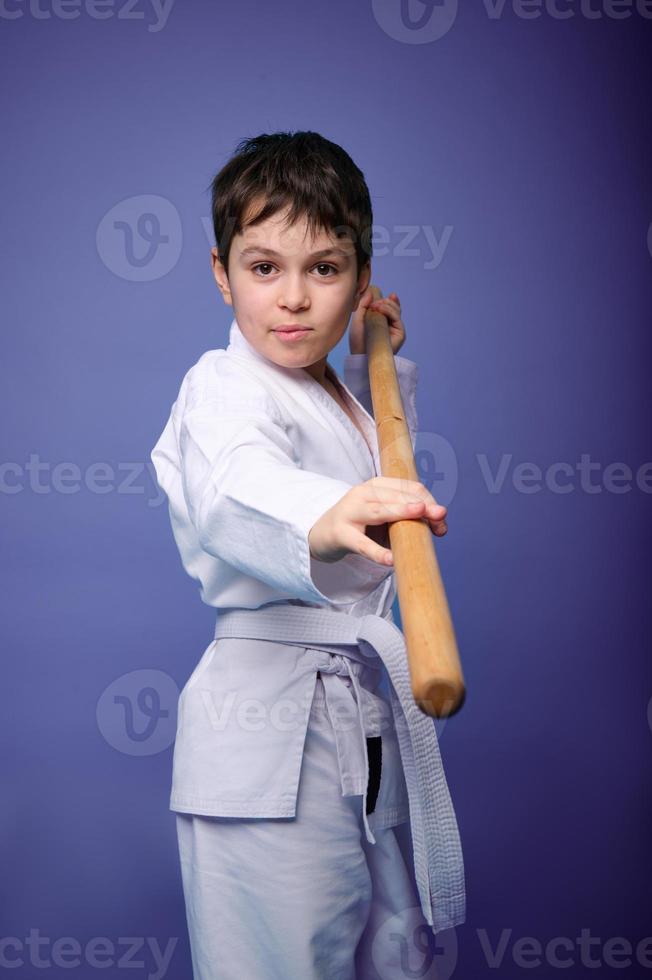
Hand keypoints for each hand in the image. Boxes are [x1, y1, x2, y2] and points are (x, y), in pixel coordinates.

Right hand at [308, 476, 447, 565]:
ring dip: (401, 511)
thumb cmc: (361, 525)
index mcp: (377, 486)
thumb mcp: (385, 517)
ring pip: (379, 511)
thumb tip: (440, 526)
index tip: (442, 518)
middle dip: (421, 505)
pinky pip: (362, 544)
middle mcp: (363, 493)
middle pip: (397, 496)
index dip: (428, 500)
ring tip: (420, 514)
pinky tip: (392, 559)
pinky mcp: (341, 534)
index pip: (409, 487)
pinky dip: (378, 552)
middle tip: (441, 518)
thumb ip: (409, 519)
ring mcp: (350, 512)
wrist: (322, 534)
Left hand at [349, 287, 405, 355]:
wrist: (361, 356)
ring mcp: (396, 329)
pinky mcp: (400, 334)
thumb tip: (371, 290)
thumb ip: (363, 305)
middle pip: (393, 306)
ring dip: (386, 304)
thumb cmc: (358, 341)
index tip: (376, 292)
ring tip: (375, 306)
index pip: (388, 307)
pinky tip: (380, 309)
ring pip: (396, 309)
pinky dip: (389, 310)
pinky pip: (397, 317)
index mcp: (382, 321)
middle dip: (384, 301)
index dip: (385, 299)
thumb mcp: (358, 319)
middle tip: (373, 303)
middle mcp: (390, 325)